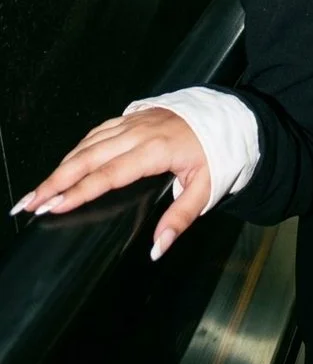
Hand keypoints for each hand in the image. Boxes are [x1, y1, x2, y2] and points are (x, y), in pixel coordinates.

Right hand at [11, 109, 210, 259]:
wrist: (231, 118)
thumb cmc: (219, 153)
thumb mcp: (207, 188)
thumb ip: (181, 217)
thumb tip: (158, 248)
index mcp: (156, 150)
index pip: (109, 175)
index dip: (79, 191)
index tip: (54, 206)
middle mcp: (140, 131)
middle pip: (89, 157)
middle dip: (56, 180)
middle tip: (29, 203)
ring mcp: (136, 120)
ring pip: (90, 142)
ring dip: (62, 165)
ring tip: (40, 189)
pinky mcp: (136, 115)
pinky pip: (100, 130)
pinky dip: (79, 147)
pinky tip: (67, 162)